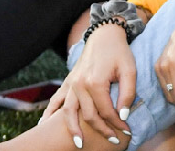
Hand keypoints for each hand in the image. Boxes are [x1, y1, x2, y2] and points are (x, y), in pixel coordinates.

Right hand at [52, 25, 134, 144]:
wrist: (104, 35)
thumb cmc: (119, 53)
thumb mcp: (130, 71)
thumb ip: (127, 94)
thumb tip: (122, 116)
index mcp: (95, 82)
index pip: (106, 111)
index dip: (117, 124)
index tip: (127, 131)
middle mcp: (79, 85)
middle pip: (88, 116)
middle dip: (102, 130)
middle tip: (114, 141)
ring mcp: (71, 84)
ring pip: (69, 113)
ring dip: (74, 130)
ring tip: (79, 144)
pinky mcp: (67, 82)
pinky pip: (55, 101)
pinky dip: (49, 114)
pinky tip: (45, 125)